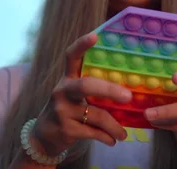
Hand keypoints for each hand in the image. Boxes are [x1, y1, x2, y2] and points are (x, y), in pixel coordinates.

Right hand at [32, 33, 131, 155]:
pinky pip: (93, 132)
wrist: (44, 137)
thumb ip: (94, 89)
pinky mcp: (65, 128)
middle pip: (86, 85)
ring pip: (96, 115)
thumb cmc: (69, 110)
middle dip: (109, 90)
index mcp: (67, 78)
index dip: (81, 45)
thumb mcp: (75, 95)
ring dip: (114, 126)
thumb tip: (131, 90)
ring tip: (124, 134)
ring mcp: (62, 110)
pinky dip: (106, 137)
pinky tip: (113, 140)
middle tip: (128, 97)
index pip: (71, 56)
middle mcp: (62, 91)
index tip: (95, 36)